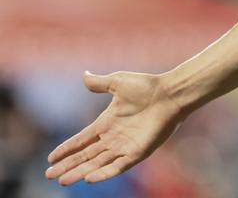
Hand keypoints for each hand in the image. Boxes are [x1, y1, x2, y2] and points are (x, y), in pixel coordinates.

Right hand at [45, 70, 186, 185]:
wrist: (170, 93)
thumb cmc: (147, 86)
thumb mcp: (118, 82)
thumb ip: (99, 83)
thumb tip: (84, 74)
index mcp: (107, 123)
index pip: (82, 140)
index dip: (66, 149)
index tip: (51, 159)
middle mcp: (113, 137)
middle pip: (86, 156)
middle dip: (67, 165)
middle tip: (49, 176)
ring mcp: (125, 146)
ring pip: (97, 164)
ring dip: (80, 172)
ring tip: (63, 180)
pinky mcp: (138, 152)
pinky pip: (118, 166)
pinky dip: (104, 173)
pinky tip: (89, 178)